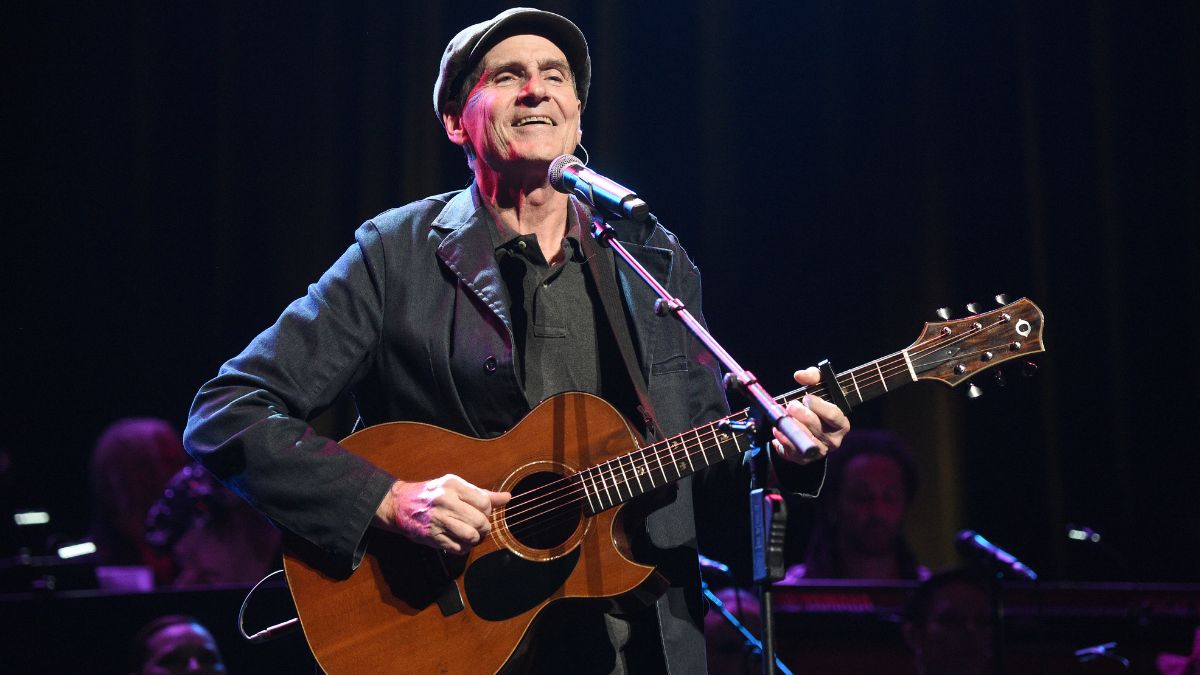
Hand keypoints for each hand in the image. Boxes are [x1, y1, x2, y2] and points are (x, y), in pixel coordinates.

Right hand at [374, 475, 510, 553]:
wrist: (399, 505)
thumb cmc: (431, 494)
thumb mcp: (455, 487)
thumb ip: (482, 494)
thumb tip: (507, 497)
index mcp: (453, 485)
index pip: (484, 503)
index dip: (488, 511)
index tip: (482, 513)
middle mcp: (445, 501)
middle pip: (480, 521)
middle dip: (484, 528)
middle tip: (479, 527)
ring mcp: (438, 520)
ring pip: (471, 536)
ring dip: (475, 539)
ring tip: (470, 535)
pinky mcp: (432, 536)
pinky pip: (459, 548)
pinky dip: (463, 547)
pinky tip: (458, 540)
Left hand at [772, 366, 849, 464]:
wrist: (809, 425)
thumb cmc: (817, 403)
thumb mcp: (819, 386)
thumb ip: (813, 377)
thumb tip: (799, 375)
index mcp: (841, 424)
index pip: (834, 416)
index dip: (819, 406)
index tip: (806, 398)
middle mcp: (833, 440)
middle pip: (817, 429)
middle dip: (802, 415)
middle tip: (791, 405)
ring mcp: (819, 451)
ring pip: (804, 442)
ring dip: (791, 429)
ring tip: (782, 417)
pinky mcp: (804, 459)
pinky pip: (792, 452)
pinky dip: (782, 441)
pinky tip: (777, 430)